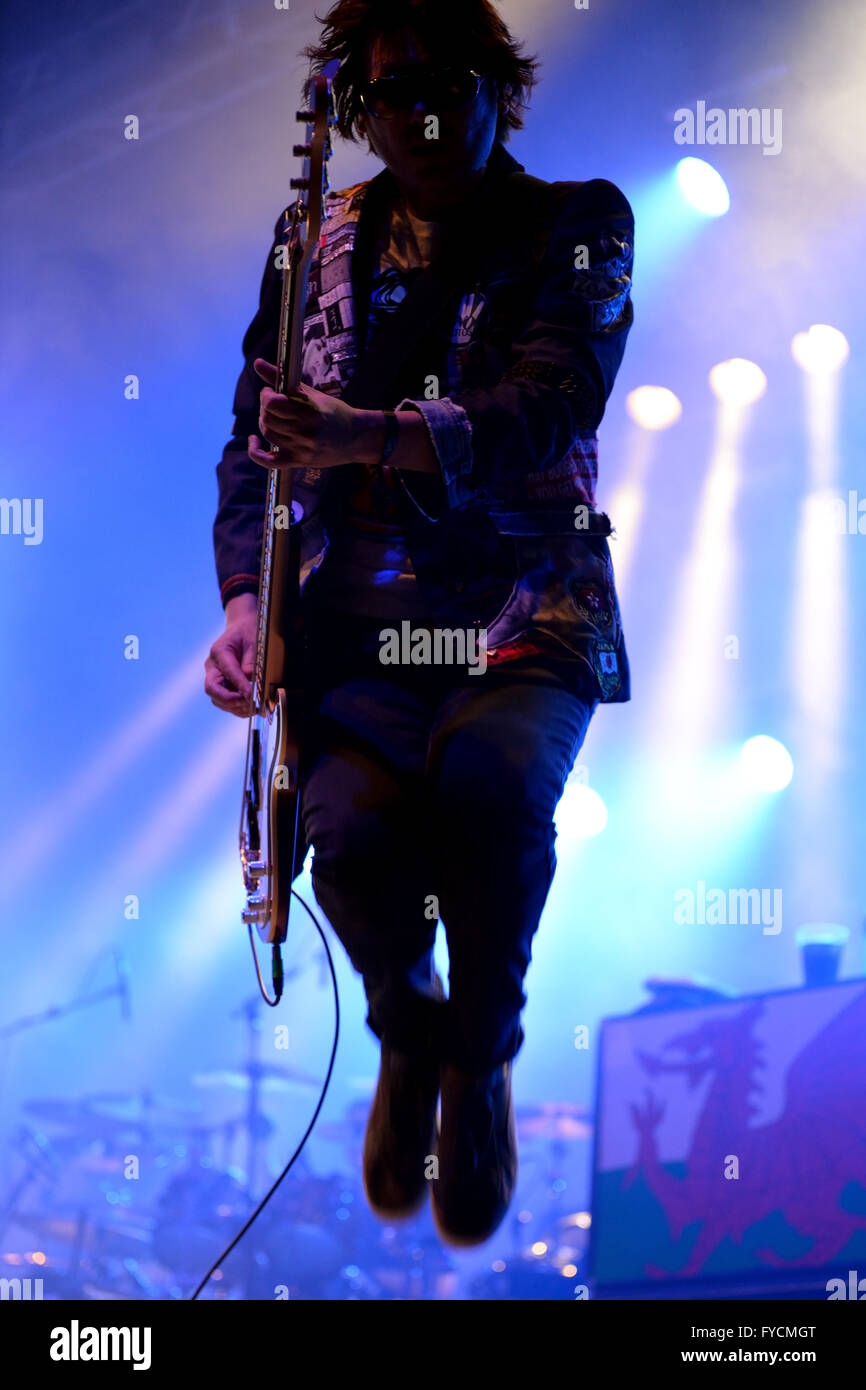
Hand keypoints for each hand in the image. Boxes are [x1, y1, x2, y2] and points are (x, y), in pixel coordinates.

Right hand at [205, 595, 256, 716]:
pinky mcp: (221, 686)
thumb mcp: (254, 643)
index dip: (240, 685)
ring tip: (254, 708)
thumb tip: (252, 685)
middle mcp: (212, 666)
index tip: (252, 695)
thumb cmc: (249, 634)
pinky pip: (224, 702)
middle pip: (212, 689)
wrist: (242, 630)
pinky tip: (251, 709)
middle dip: (230, 700)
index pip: (227, 671)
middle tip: (250, 704)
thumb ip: (252, 664)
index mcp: (219, 651)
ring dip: (235, 708)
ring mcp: (214, 677)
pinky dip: (237, 709)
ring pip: (217, 699)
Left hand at [249, 358, 382, 470]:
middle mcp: (304, 431)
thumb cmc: (334, 412)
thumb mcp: (311, 393)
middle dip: (265, 408)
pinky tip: (254, 441)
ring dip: (265, 423)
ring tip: (274, 417)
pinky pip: (270, 461)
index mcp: (308, 411)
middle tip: (273, 404)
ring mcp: (302, 448)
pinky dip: (256, 452)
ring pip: (269, 434)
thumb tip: (256, 363)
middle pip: (267, 419)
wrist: (357, 437)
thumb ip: (281, 378)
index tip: (270, 392)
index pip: (271, 404)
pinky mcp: (300, 461)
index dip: (265, 396)